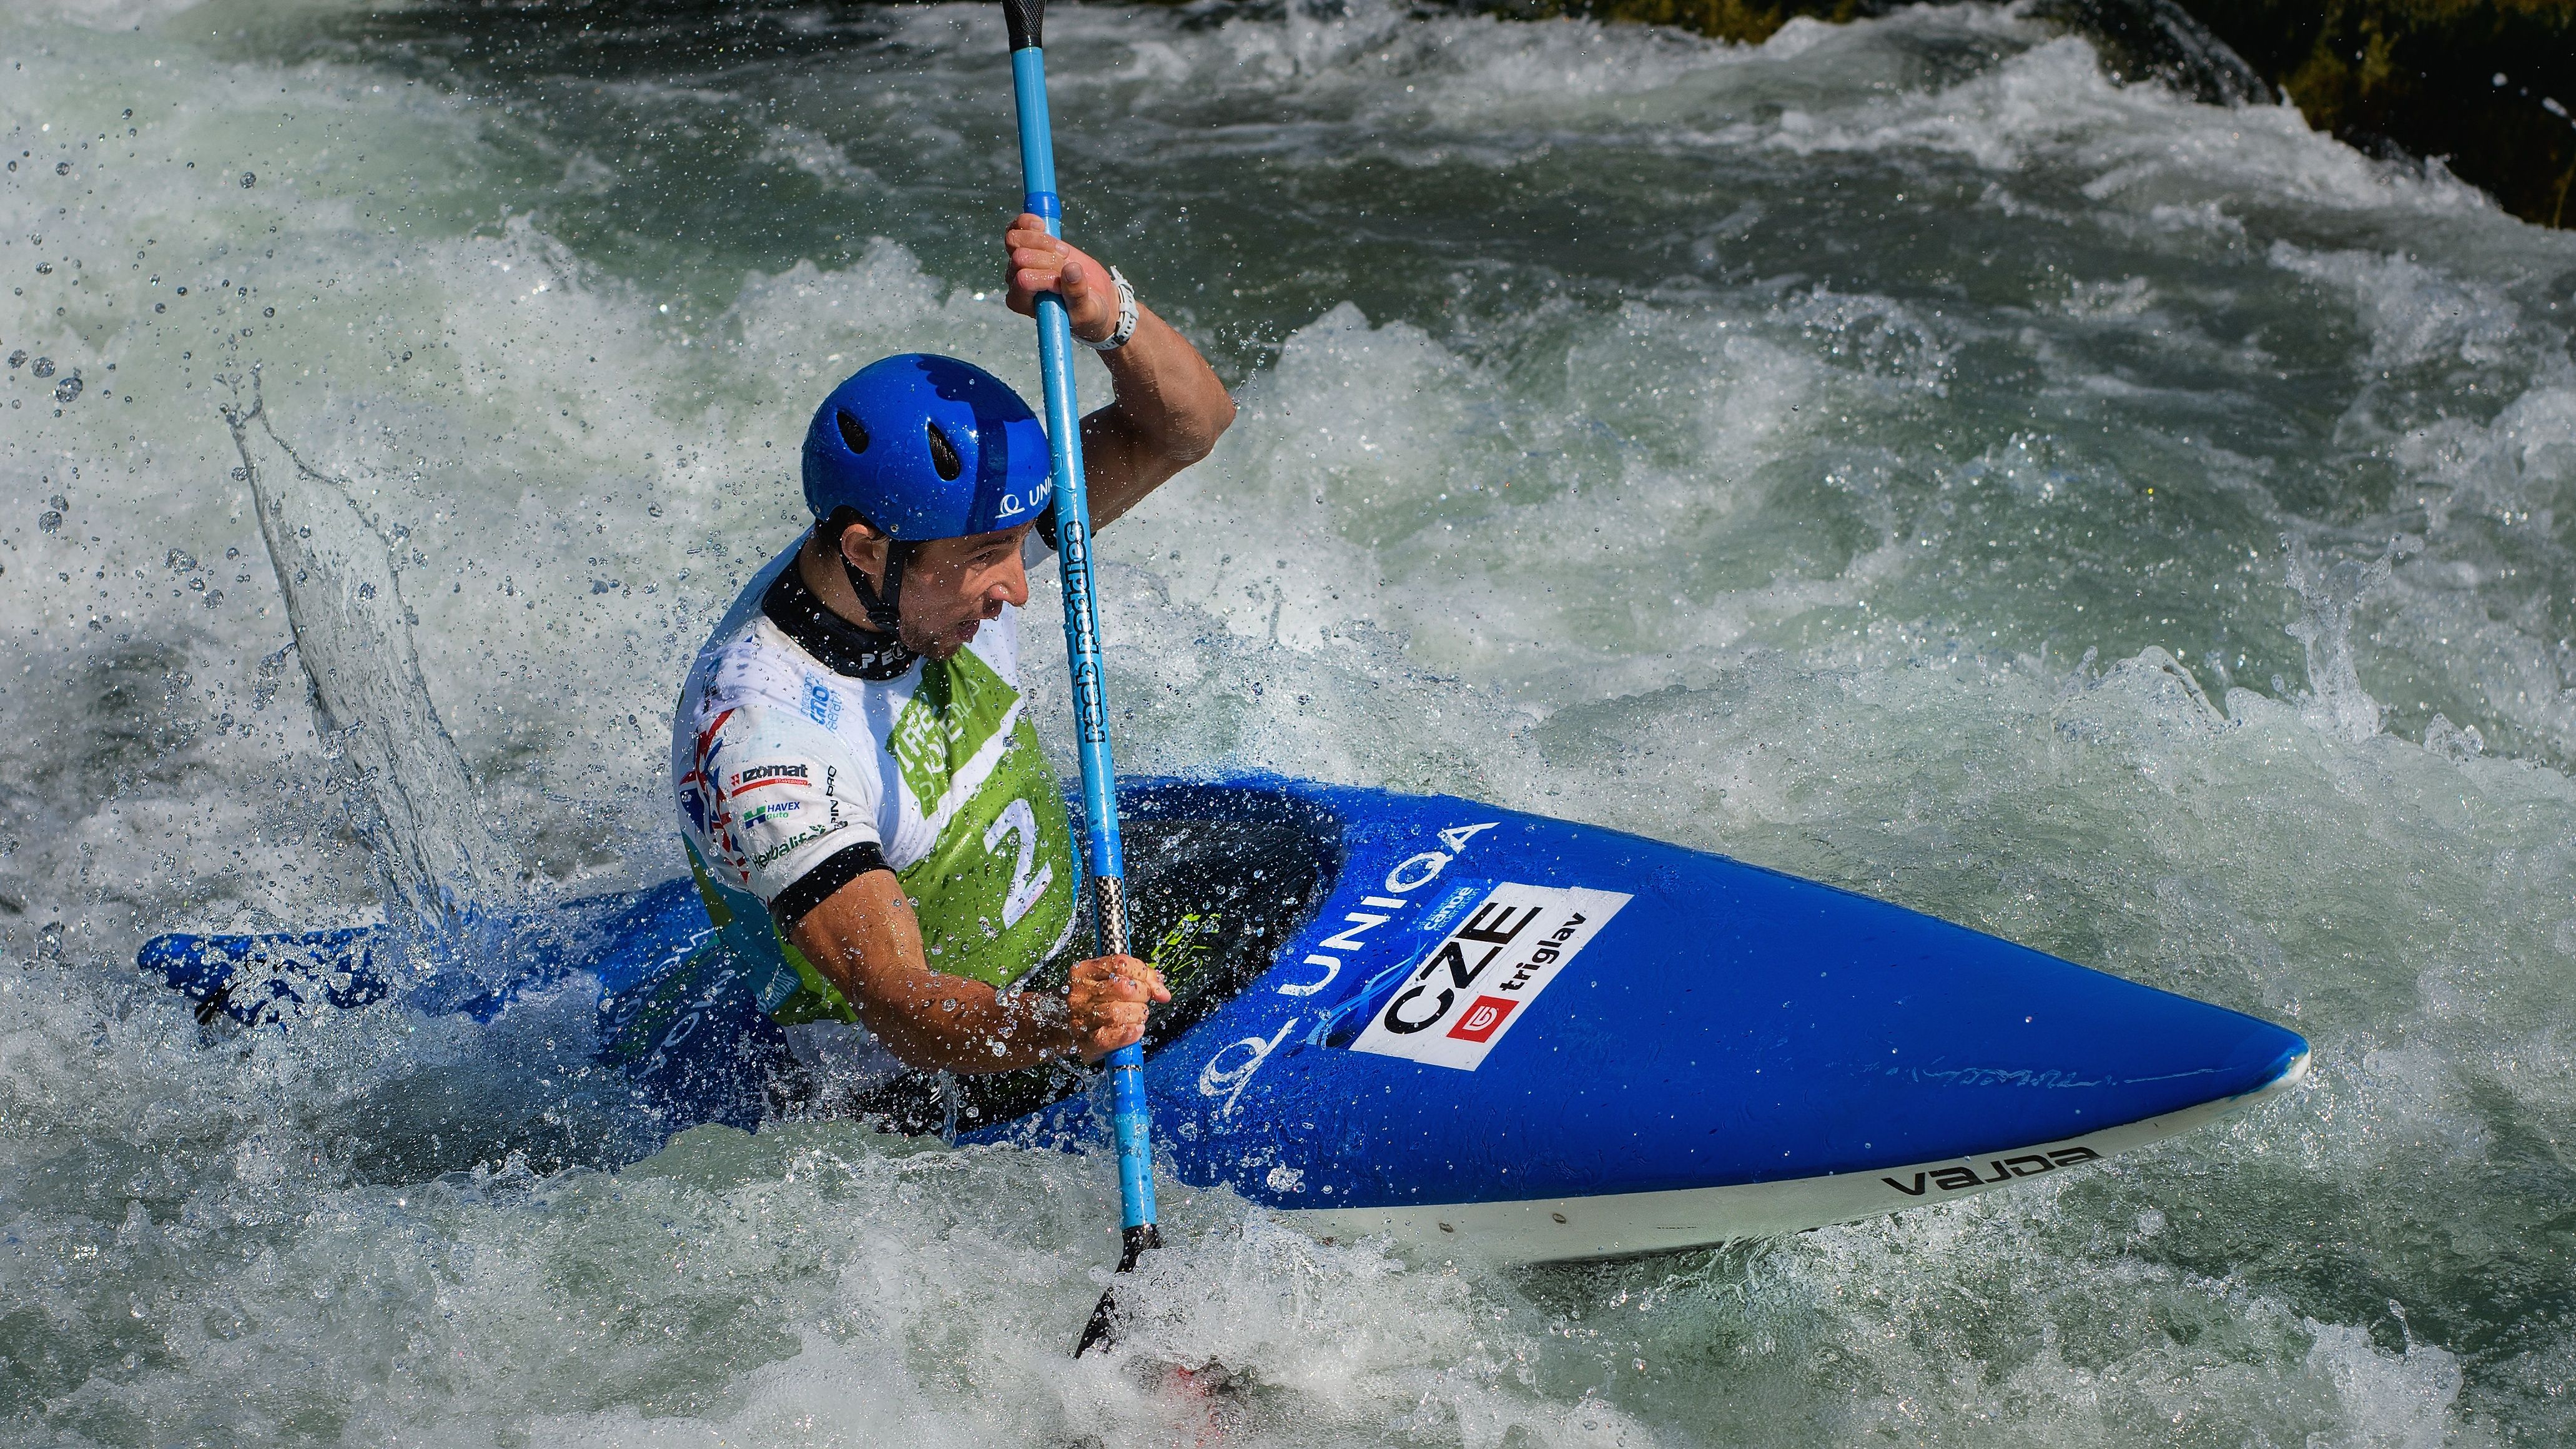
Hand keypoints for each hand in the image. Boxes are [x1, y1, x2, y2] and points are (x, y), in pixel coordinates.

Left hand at [1004, 215, 1121, 345]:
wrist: (1093, 297)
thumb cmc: (1087, 312)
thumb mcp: (1087, 310)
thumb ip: (1077, 294)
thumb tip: (1071, 269)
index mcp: (1022, 302)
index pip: (1024, 281)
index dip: (1046, 277)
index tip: (1064, 284)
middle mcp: (1016, 281)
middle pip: (1019, 257)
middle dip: (1048, 258)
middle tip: (1066, 264)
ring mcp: (1021, 261)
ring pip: (1014, 240)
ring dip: (1041, 240)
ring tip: (1062, 251)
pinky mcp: (1029, 245)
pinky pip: (1017, 227)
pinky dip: (1028, 222)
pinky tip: (1041, 225)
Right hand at [1064, 953, 1170, 1063]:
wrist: (1062, 1028)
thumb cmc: (1093, 1002)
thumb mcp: (1109, 981)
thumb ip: (1140, 979)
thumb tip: (1163, 993)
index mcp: (1084, 972)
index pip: (1121, 964)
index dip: (1143, 973)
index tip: (1150, 983)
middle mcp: (1079, 994)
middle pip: (1124, 988)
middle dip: (1142, 995)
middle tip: (1142, 1001)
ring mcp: (1080, 1018)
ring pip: (1120, 1012)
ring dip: (1138, 1015)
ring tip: (1136, 1016)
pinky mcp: (1086, 1042)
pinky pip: (1114, 1036)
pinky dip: (1130, 1033)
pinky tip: (1135, 1030)